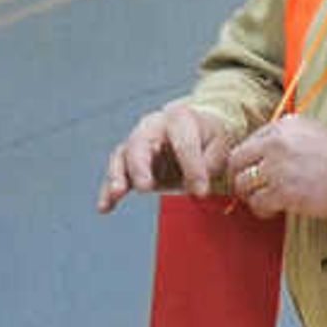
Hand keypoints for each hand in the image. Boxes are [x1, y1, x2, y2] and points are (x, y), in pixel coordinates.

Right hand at [96, 104, 236, 212]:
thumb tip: (196, 187)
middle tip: (145, 187)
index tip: (201, 193)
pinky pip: (116, 174)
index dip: (192, 168)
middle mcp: (152, 127)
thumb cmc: (210, 138)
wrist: (197, 130)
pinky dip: (109, 191)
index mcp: (180, 119)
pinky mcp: (130, 161)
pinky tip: (105, 207)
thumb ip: (210, 163)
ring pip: (122, 157)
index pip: (183, 144)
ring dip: (117, 176)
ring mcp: (137, 143)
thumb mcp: (221, 145)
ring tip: (117, 193)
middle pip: (140, 144)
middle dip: (140, 166)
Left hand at [226, 116, 326, 221]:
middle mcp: (276, 144)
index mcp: (285, 126)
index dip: (250, 159)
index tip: (254, 169)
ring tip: (260, 200)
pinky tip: (271, 210)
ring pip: (243, 183)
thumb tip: (277, 154)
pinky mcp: (284, 192)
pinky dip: (261, 209)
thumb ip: (293, 140)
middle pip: (238, 160)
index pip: (250, 141)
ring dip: (250, 194)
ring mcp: (278, 168)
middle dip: (240, 175)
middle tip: (248, 186)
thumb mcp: (318, 134)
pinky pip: (258, 202)